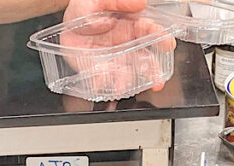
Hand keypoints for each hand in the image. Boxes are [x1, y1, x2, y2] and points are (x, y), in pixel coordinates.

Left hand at [60, 0, 174, 95]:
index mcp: (131, 25)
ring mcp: (114, 60)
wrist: (66, 25)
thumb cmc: (86, 9)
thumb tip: (140, 4)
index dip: (161, 37)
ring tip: (123, 88)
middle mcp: (126, 45)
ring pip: (127, 73)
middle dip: (152, 71)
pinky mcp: (99, 71)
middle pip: (144, 59)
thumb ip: (118, 1)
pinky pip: (102, 79)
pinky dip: (102, 84)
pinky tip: (102, 86)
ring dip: (126, 82)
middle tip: (157, 81)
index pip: (149, 31)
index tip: (168, 45)